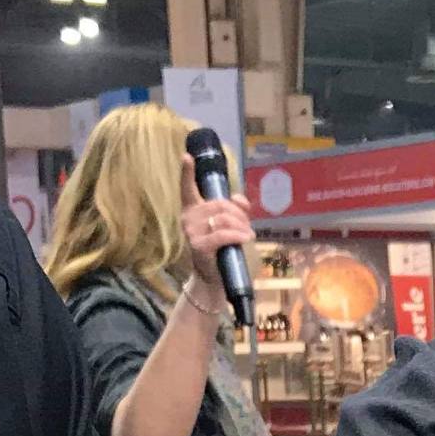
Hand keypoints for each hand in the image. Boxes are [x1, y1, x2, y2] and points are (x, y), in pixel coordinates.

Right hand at [180, 155, 255, 299]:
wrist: (215, 279)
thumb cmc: (222, 250)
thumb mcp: (230, 226)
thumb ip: (235, 209)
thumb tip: (239, 198)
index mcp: (192, 210)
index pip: (187, 189)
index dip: (186, 173)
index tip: (186, 156)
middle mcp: (188, 218)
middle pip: (220, 204)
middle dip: (239, 214)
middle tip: (248, 226)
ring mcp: (191, 232)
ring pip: (223, 218)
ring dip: (241, 226)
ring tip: (248, 235)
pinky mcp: (199, 246)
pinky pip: (223, 234)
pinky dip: (238, 235)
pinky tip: (246, 239)